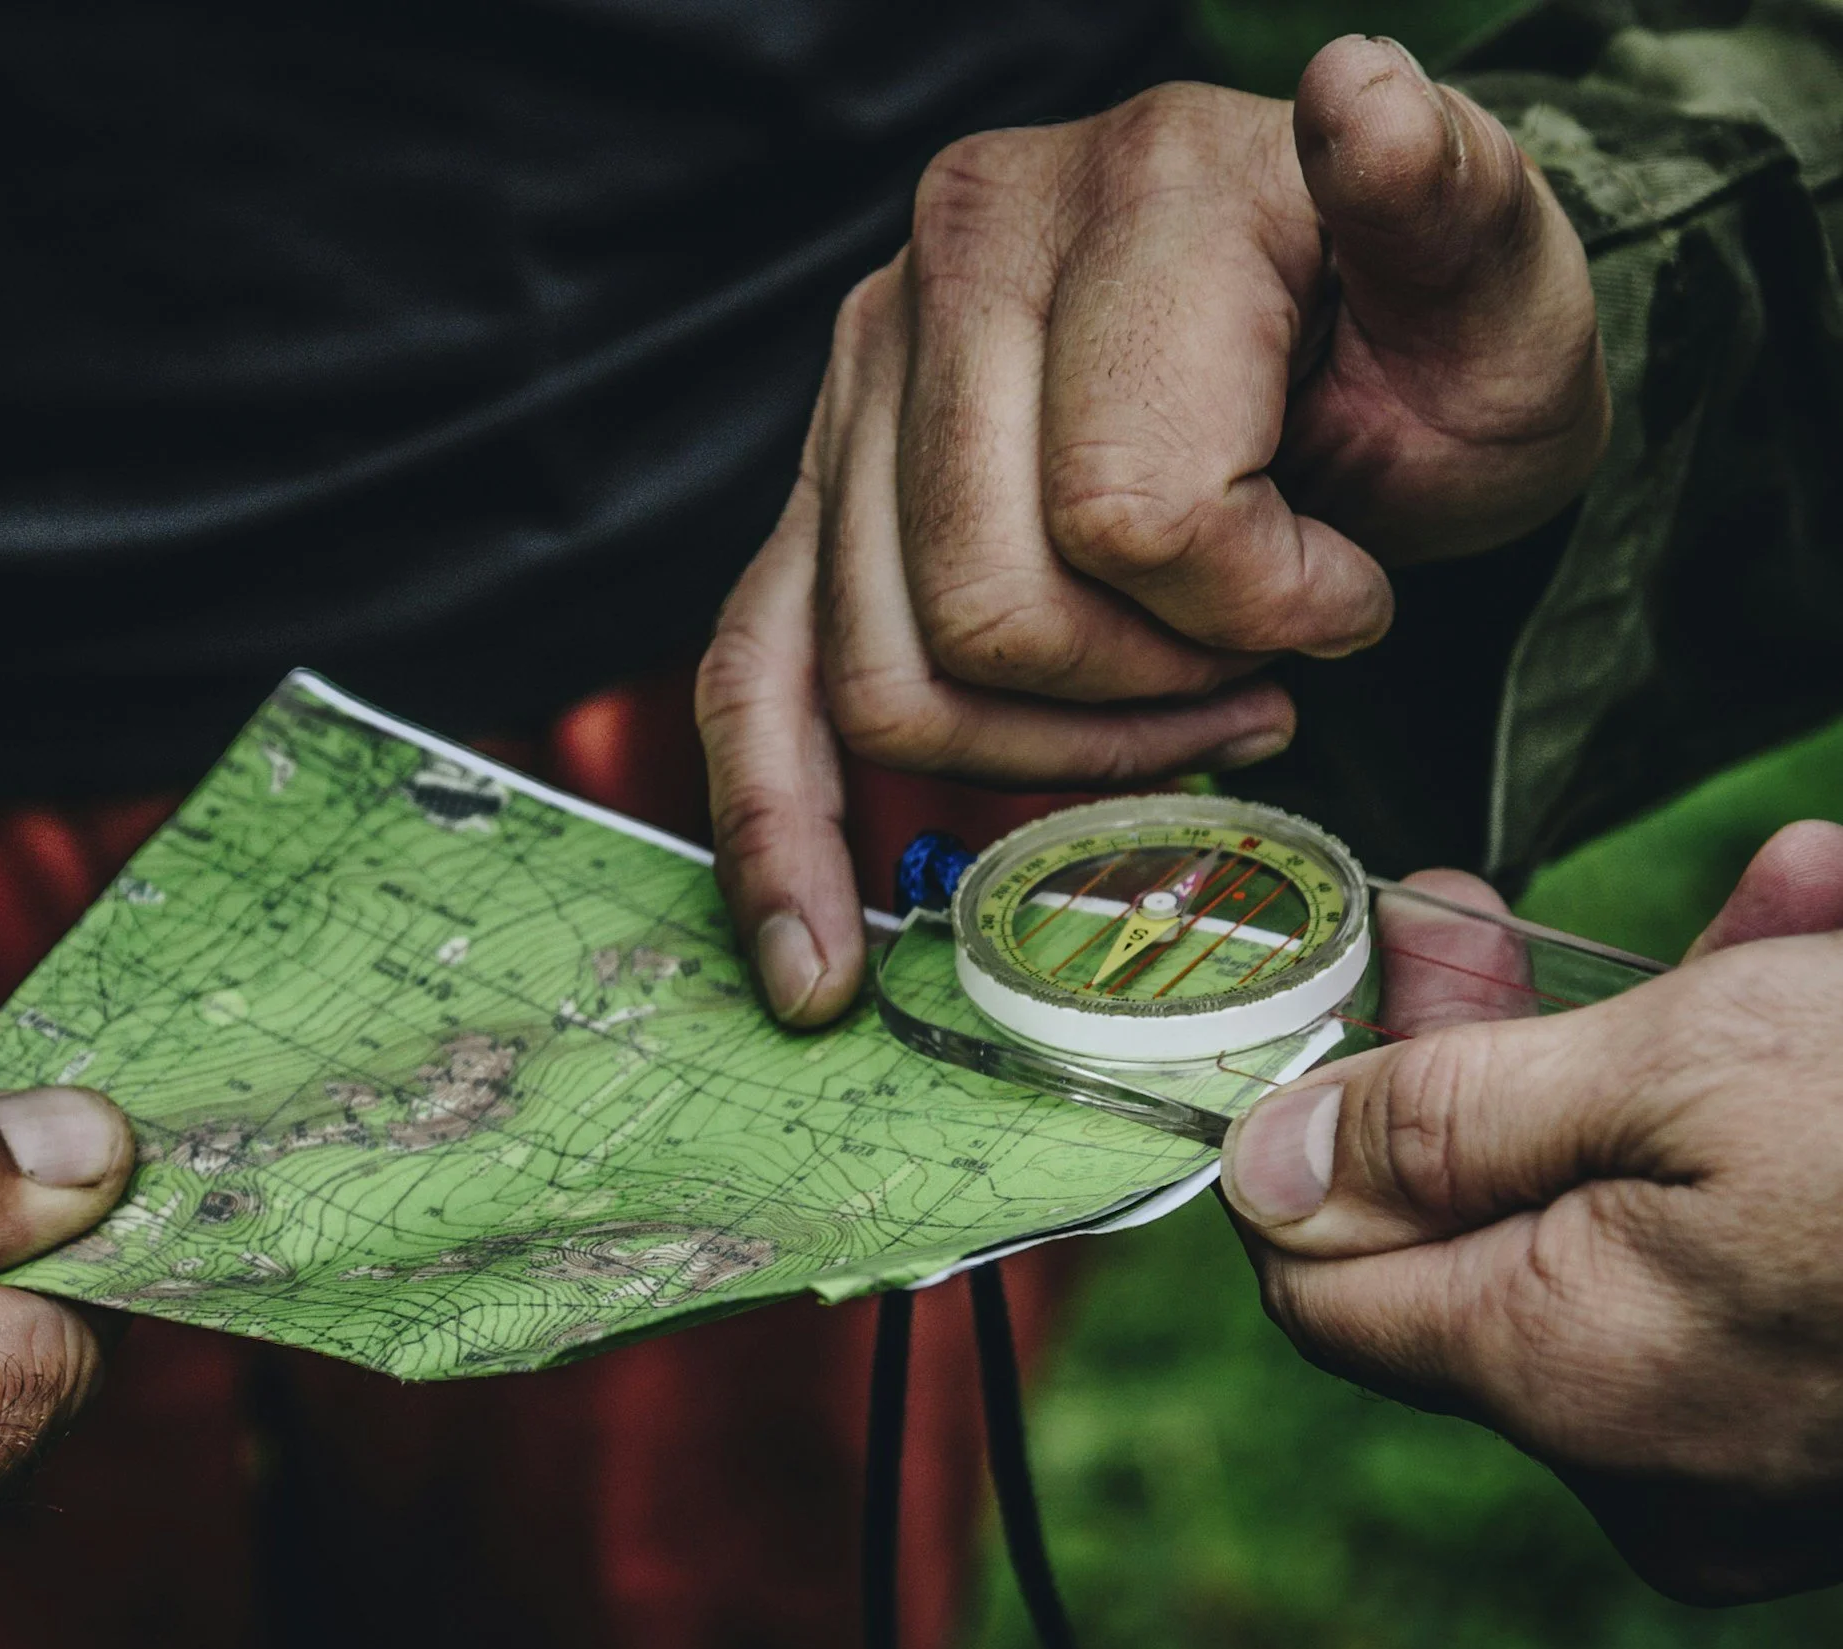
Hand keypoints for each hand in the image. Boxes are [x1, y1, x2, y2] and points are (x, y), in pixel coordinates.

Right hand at [697, 35, 1607, 1023]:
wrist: (1351, 340)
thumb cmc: (1429, 344)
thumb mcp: (1496, 281)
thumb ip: (1442, 198)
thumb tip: (1363, 93)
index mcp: (1128, 193)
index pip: (1131, 511)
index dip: (1262, 615)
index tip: (1352, 595)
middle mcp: (958, 259)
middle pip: (987, 609)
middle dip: (1145, 700)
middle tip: (1253, 682)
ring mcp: (865, 377)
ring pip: (885, 674)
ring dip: (1039, 756)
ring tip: (1157, 718)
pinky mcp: (819, 488)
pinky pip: (752, 675)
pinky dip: (777, 831)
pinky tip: (811, 954)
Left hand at [1223, 821, 1842, 1602]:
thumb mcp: (1681, 1070)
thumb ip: (1447, 1120)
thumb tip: (1262, 1159)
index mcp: (1565, 1375)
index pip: (1322, 1276)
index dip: (1315, 1121)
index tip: (1354, 987)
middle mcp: (1646, 1450)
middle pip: (1481, 1225)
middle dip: (1501, 1041)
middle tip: (1485, 908)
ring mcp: (1756, 1446)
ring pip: (1637, 1210)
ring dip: (1675, 1038)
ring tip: (1771, 906)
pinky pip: (1759, 1249)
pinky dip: (1774, 1109)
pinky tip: (1832, 952)